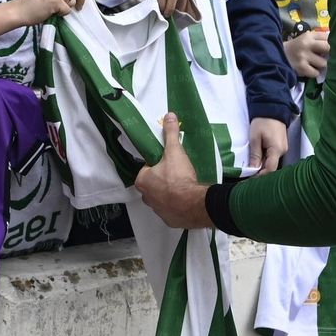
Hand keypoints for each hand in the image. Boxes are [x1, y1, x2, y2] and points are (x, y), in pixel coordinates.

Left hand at [134, 113, 212, 227]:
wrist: (193, 204)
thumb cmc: (178, 177)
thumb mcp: (174, 151)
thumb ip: (170, 133)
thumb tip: (168, 116)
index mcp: (142, 181)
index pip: (147, 169)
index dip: (158, 164)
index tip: (170, 162)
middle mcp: (146, 197)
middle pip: (154, 183)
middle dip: (164, 178)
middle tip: (179, 173)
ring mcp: (157, 210)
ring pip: (162, 197)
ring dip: (170, 193)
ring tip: (185, 185)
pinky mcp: (169, 219)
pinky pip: (171, 210)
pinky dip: (177, 205)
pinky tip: (187, 199)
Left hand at [246, 116, 287, 174]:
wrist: (272, 108)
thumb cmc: (262, 122)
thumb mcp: (255, 138)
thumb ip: (255, 155)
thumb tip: (254, 169)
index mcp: (277, 150)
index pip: (270, 169)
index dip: (260, 175)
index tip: (250, 178)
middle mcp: (283, 151)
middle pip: (272, 166)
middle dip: (261, 170)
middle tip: (248, 172)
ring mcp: (283, 148)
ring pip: (272, 161)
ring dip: (262, 163)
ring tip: (252, 164)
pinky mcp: (281, 145)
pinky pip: (273, 155)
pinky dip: (265, 157)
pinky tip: (258, 156)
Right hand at [283, 29, 329, 77]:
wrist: (280, 55)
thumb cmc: (298, 46)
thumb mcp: (307, 38)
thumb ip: (320, 38)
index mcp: (309, 36)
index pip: (328, 37)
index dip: (331, 43)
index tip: (330, 47)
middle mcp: (306, 44)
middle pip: (328, 48)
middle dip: (329, 53)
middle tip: (326, 56)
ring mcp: (303, 56)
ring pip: (323, 63)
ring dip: (321, 65)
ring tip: (316, 63)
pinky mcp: (301, 68)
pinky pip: (316, 73)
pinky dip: (315, 72)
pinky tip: (311, 69)